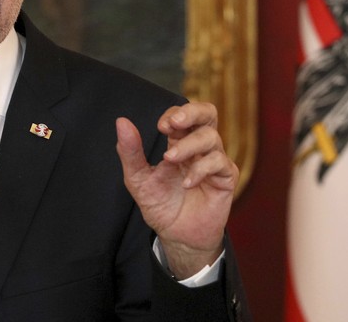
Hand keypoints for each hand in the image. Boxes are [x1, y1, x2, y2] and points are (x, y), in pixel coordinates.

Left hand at [115, 102, 237, 278]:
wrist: (177, 236)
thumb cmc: (160, 205)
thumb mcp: (138, 178)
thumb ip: (130, 152)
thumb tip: (121, 122)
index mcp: (179, 142)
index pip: (182, 115)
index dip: (174, 114)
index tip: (161, 126)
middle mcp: (199, 148)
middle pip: (207, 113)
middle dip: (192, 112)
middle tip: (174, 123)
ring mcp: (214, 161)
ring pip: (211, 137)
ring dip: (189, 145)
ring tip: (170, 159)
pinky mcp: (226, 178)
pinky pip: (219, 162)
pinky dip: (201, 169)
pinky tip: (186, 182)